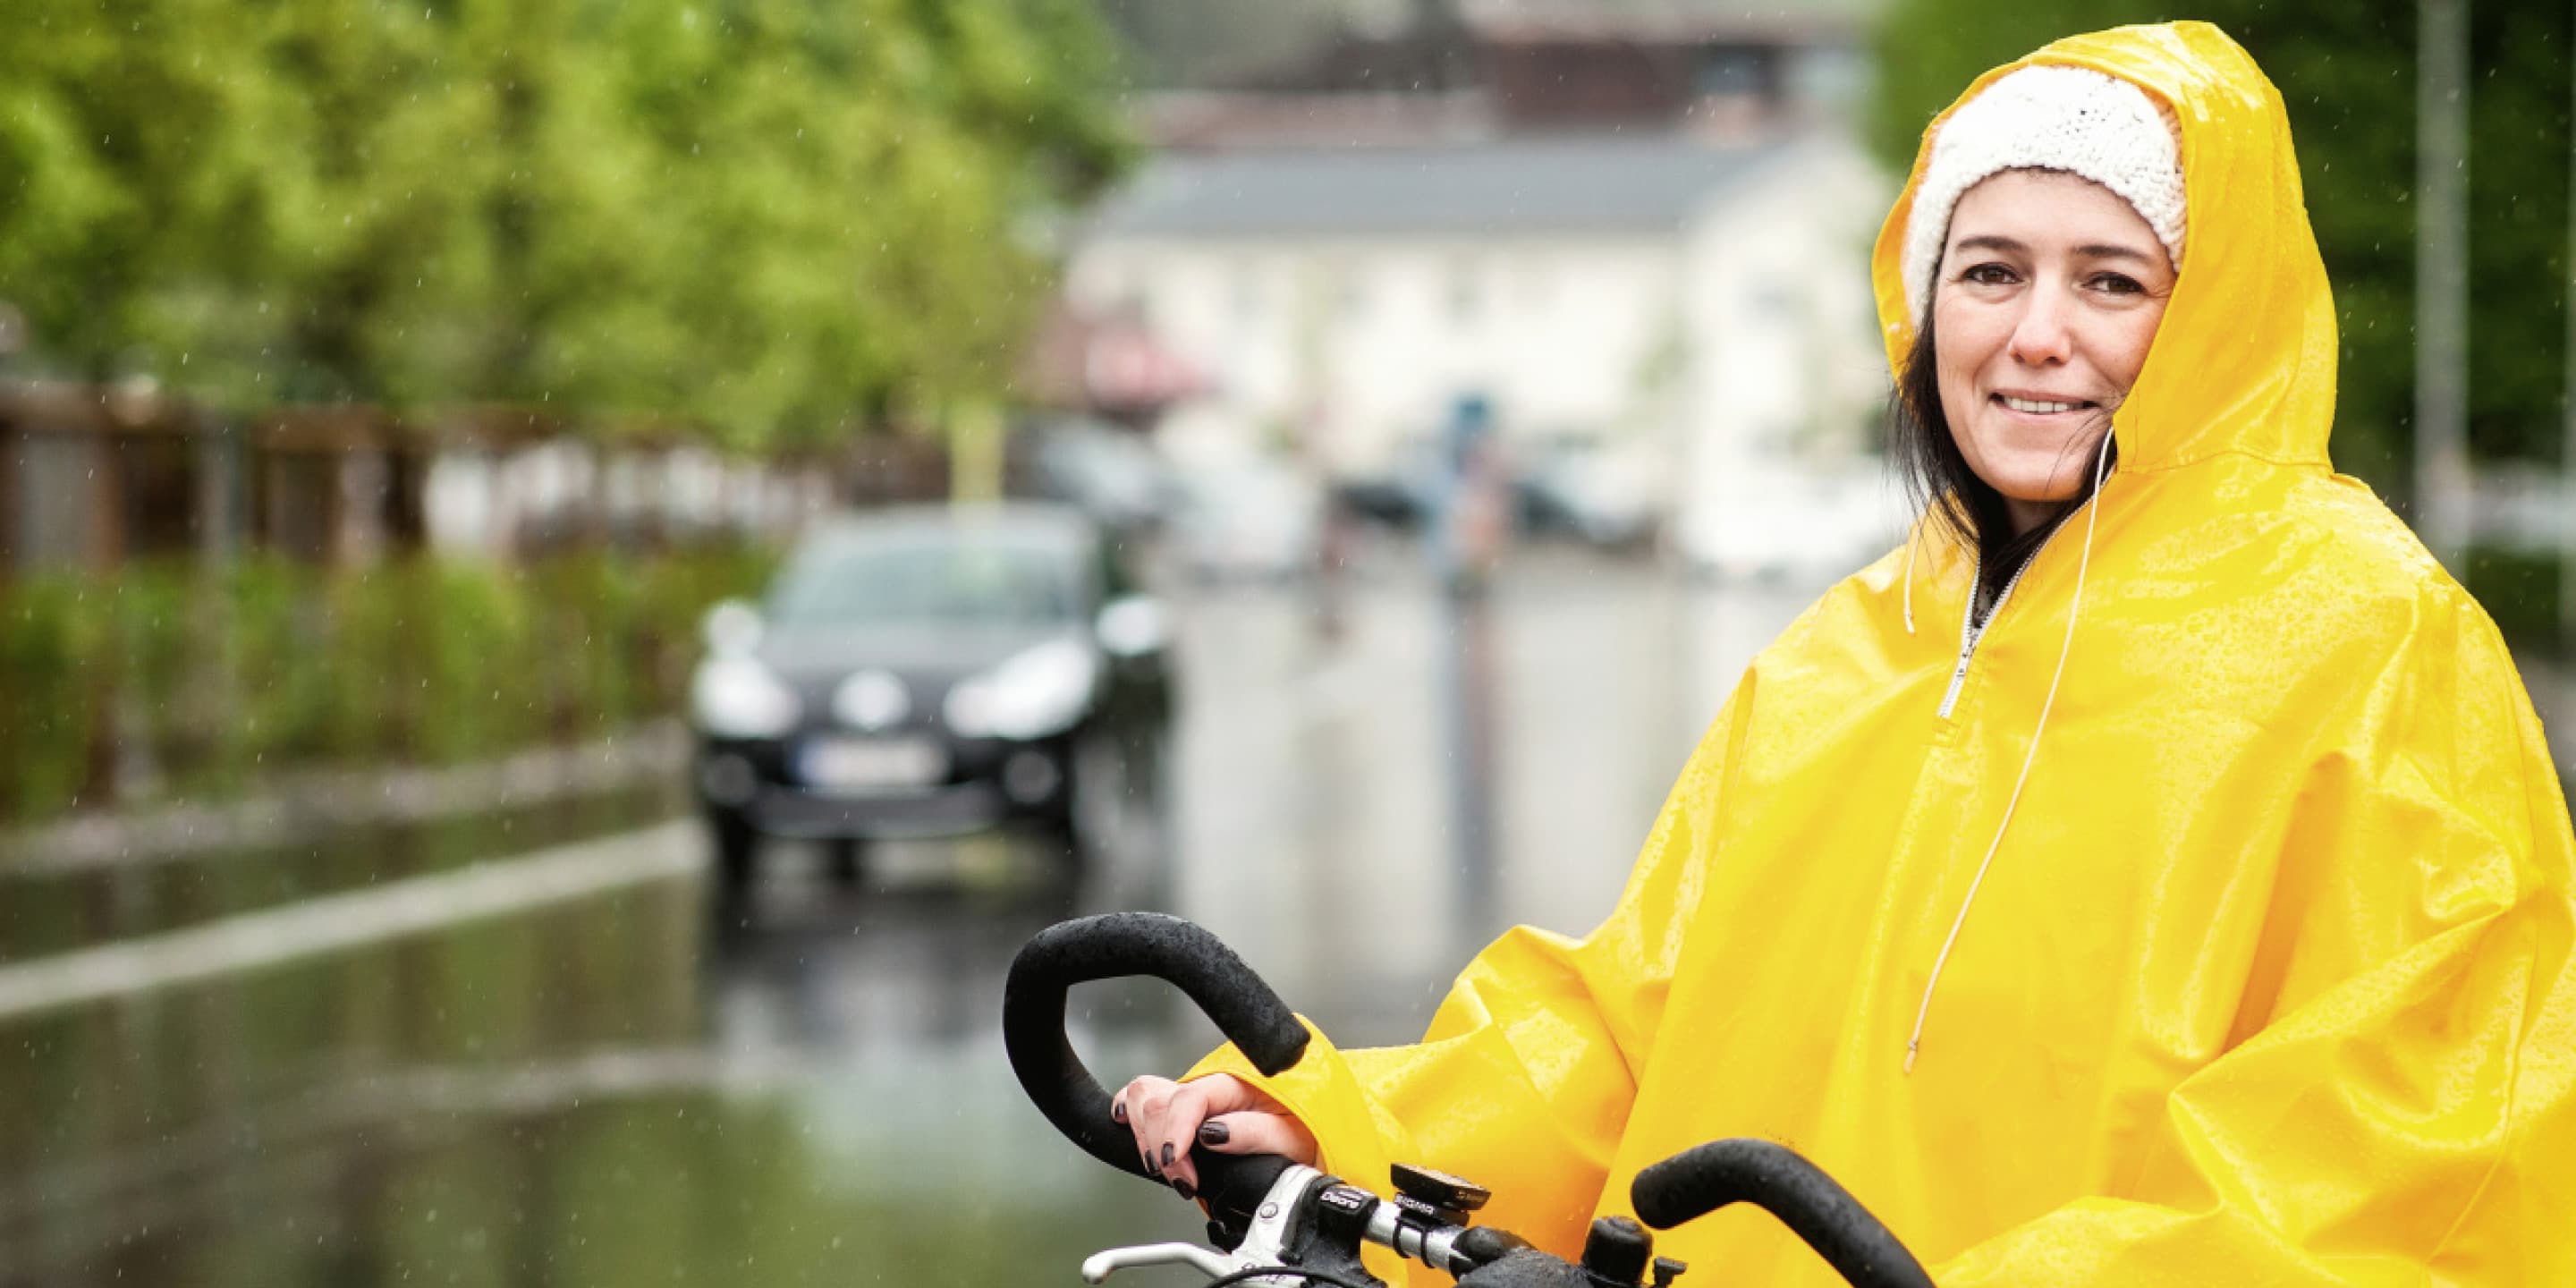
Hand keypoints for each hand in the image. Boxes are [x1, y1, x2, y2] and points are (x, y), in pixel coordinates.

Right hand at [1113, 1072, 1318, 1198]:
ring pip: (1145, 1094)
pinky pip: (1144, 1097)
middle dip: (1160, 1143)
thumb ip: (1255, 1133)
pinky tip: (1129, 1125)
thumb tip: (1214, 1134)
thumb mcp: (1295, 1138)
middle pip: (1159, 1098)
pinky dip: (1132, 1111)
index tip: (1173, 1162)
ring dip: (1145, 1134)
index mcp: (1240, 1083)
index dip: (1175, 1129)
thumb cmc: (1309, 1133)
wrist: (1314, 1134)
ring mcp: (1195, 1095)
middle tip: (1184, 1180)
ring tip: (1167, 1166)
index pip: (1191, 1096)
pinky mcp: (1184, 1110)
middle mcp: (1212, 1084)